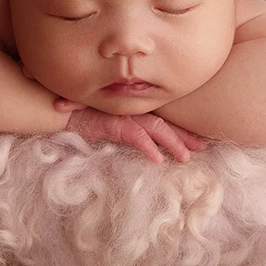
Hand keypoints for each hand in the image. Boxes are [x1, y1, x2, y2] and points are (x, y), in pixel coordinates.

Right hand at [56, 98, 206, 163]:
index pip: (164, 121)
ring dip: (173, 143)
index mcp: (136, 111)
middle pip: (166, 124)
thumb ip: (125, 129)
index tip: (199, 141)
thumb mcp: (109, 122)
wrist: (61, 106)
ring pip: (156, 129)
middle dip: (186, 136)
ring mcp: (125, 115)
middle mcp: (134, 111)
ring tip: (186, 158)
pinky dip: (146, 146)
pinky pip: (134, 135)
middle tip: (204, 147)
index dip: (182, 130)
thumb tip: (144, 145)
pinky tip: (156, 159)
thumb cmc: (84, 113)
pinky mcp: (113, 122)